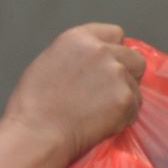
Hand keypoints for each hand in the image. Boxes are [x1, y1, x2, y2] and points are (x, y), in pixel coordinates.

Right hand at [5, 24, 144, 162]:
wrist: (38, 134)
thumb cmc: (33, 106)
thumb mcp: (48, 63)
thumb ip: (75, 56)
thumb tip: (89, 64)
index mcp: (78, 38)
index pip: (114, 33)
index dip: (114, 51)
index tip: (109, 65)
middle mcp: (101, 51)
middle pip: (134, 58)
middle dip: (127, 74)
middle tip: (110, 93)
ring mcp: (116, 74)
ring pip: (135, 86)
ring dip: (124, 98)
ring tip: (100, 114)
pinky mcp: (125, 99)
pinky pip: (135, 108)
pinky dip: (124, 118)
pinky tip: (103, 124)